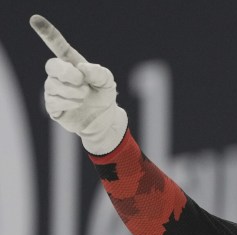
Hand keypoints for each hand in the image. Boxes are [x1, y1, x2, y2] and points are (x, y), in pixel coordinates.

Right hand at [31, 14, 127, 154]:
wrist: (104, 120)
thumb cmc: (103, 96)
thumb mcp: (107, 82)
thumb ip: (99, 73)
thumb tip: (82, 68)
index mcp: (72, 63)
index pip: (57, 46)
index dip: (47, 33)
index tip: (35, 19)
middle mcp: (60, 75)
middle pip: (51, 65)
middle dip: (67, 73)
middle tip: (81, 81)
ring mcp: (54, 90)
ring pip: (53, 85)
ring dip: (73, 91)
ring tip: (84, 96)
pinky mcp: (52, 106)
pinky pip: (53, 101)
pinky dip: (68, 102)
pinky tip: (77, 104)